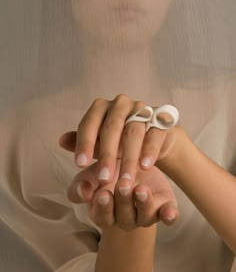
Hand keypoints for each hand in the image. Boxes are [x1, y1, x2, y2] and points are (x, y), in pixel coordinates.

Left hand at [59, 95, 186, 185]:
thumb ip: (81, 142)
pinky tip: (145, 167)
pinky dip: (150, 150)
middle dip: (107, 154)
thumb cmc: (119, 141)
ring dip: (129, 158)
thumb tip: (61, 141)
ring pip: (133, 131)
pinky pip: (155, 133)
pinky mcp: (161, 118)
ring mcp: (142, 108)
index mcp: (101, 107)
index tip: (80, 164)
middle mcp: (121, 103)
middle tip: (104, 179)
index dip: (84, 143)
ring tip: (125, 180)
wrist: (151, 139)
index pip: (89, 122)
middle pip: (112, 126)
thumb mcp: (98, 143)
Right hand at [65, 159, 178, 230]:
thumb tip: (82, 192)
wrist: (131, 166)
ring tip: (142, 190)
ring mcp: (145, 214)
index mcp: (105, 212)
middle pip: (124, 215)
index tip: (102, 193)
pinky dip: (169, 216)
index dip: (103, 206)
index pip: (102, 214)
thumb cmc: (107, 172)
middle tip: (123, 185)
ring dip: (144, 205)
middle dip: (123, 201)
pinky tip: (170, 213)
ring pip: (145, 216)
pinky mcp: (163, 207)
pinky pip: (167, 216)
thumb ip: (82, 184)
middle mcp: (125, 218)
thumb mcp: (92, 174)